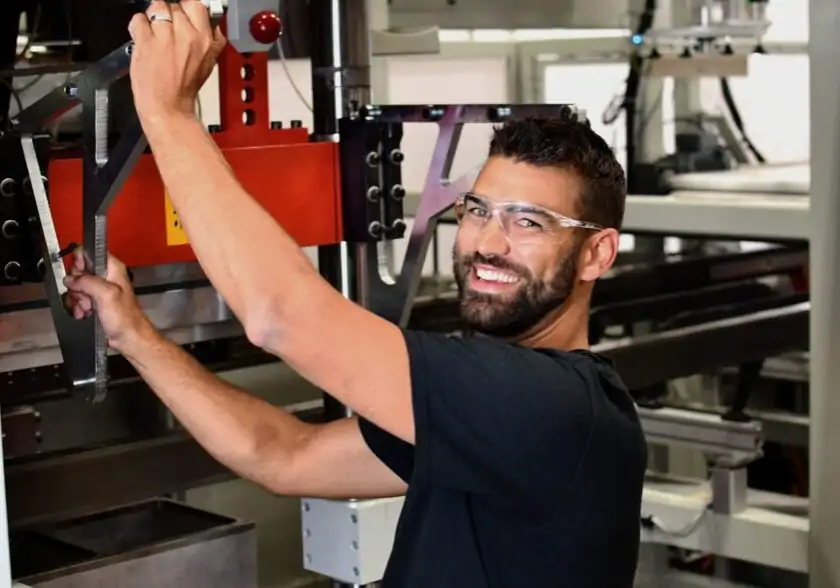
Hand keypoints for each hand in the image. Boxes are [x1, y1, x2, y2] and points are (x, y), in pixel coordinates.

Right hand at [64, 249, 155, 353]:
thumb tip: (71, 278)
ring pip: (76, 286)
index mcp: (112, 268)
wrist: (128, 337)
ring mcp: (99, 289)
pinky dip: (78, 307)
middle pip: (78, 271)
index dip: (79, 262)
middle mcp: (106, 276)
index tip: (79, 275)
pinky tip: (85, 313)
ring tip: (88, 308)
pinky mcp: (95, 301)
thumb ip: (87, 282)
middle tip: (86, 296)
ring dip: (77, 299)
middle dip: (77, 286)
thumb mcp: (106, 294)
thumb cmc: (126, 318)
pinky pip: (78, 299)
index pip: (88, 252)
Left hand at [128, 0, 225, 122]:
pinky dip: (138, 27)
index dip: (187, 10)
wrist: (168, 107)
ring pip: (157, 7)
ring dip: (153, 19)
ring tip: (154, 35)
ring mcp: (167, 37)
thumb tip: (201, 18)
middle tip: (167, 30)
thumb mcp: (208, 62)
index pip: (197, 5)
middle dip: (170, 14)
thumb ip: (207, 37)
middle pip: (176, 5)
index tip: (182, 16)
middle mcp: (189, 36)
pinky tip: (144, 40)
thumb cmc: (185, 88)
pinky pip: (139, 19)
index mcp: (208, 40)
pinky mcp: (147, 41)